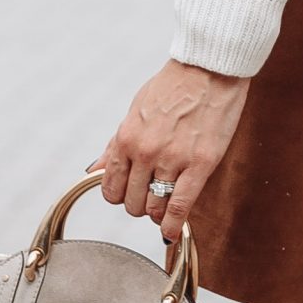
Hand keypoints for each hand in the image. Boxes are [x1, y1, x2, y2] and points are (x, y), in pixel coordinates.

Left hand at [100, 58, 249, 245]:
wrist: (209, 69)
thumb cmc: (173, 86)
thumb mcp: (135, 110)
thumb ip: (115, 145)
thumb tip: (94, 170)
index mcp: (126, 137)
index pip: (110, 188)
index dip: (119, 197)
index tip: (129, 195)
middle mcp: (145, 152)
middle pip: (132, 203)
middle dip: (139, 207)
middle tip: (151, 199)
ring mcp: (172, 160)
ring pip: (155, 208)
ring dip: (158, 214)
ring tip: (166, 208)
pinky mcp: (200, 164)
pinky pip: (180, 206)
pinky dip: (174, 225)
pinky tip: (172, 233)